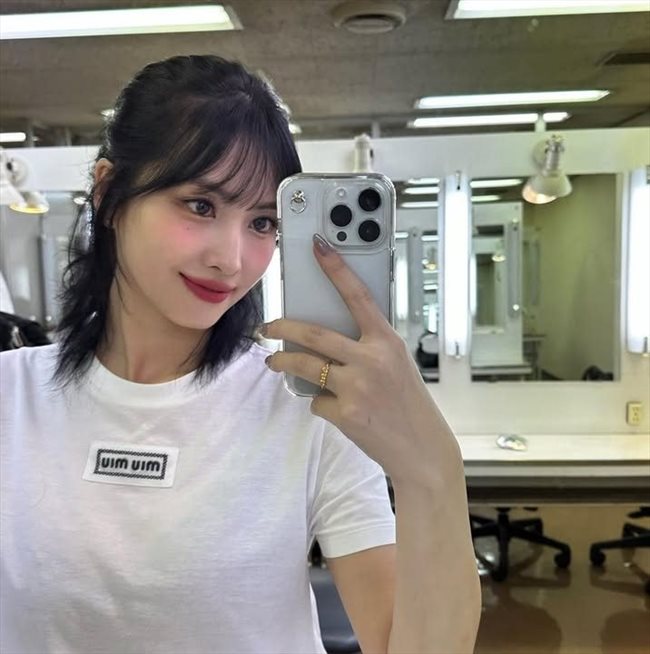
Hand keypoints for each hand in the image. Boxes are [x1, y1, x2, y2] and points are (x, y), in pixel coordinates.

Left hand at [262, 234, 461, 488]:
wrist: (422, 448)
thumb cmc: (408, 402)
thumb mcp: (396, 364)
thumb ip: (367, 348)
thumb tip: (324, 341)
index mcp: (387, 340)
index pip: (358, 296)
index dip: (337, 269)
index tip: (318, 246)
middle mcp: (372, 358)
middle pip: (314, 334)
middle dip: (282, 328)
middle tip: (267, 327)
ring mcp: (357, 386)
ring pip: (303, 365)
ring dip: (281, 362)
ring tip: (273, 362)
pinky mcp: (346, 412)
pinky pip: (316, 400)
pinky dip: (319, 403)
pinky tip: (336, 410)